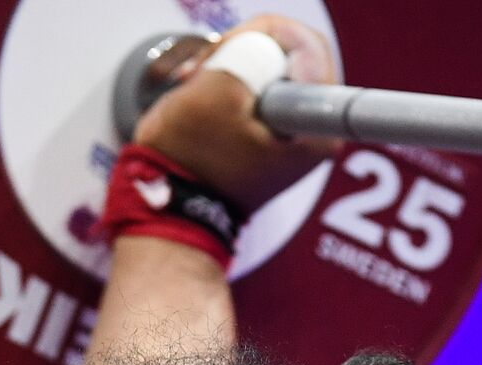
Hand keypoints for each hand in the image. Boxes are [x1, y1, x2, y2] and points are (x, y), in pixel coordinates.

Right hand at [132, 14, 341, 215]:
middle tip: (209, 64)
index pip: (308, 47)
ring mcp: (290, 138)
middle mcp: (313, 134)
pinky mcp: (268, 139)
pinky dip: (230, 86)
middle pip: (292, 56)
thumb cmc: (187, 165)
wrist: (167, 211)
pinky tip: (203, 93)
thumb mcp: (215, 93)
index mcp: (314, 127)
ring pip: (272, 72)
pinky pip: (257, 93)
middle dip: (248, 49)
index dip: (266, 38)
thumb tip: (263, 44)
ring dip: (232, 66)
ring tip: (198, 82)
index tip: (234, 54)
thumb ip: (249, 52)